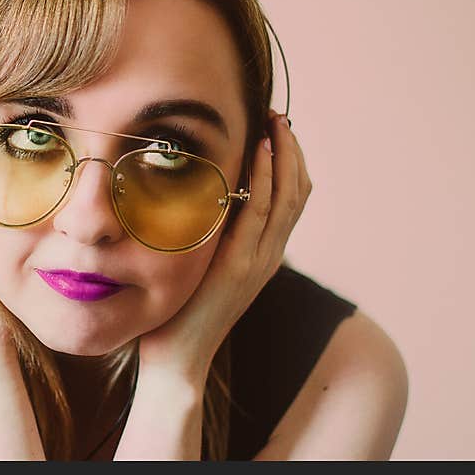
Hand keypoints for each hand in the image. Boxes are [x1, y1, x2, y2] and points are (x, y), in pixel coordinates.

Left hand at [137, 109, 312, 384]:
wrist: (177, 359)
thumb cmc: (180, 310)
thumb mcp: (202, 263)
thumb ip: (211, 233)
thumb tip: (200, 195)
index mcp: (263, 253)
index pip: (291, 198)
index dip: (289, 161)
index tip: (275, 128)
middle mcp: (269, 254)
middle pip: (297, 191)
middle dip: (291, 149)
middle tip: (277, 116)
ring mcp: (258, 261)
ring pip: (287, 197)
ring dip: (283, 155)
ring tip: (274, 123)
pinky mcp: (240, 266)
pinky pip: (260, 214)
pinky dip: (265, 179)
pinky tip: (259, 151)